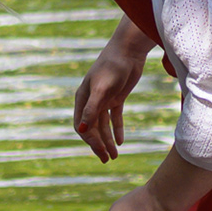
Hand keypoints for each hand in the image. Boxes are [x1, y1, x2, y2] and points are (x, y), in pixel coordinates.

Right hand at [74, 22, 150, 162]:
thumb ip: (92, 109)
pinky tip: (121, 141)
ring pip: (104, 125)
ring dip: (108, 141)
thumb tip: (83, 131)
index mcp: (82, 99)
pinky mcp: (116, 97)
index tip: (101, 150)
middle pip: (93, 128)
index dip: (90, 140)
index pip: (82, 126)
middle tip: (108, 160)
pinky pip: (115, 118)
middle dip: (99, 145)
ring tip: (115, 156)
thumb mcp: (101, 88)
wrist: (128, 50)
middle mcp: (91, 101)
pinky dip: (117, 129)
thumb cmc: (112, 66)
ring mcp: (104, 99)